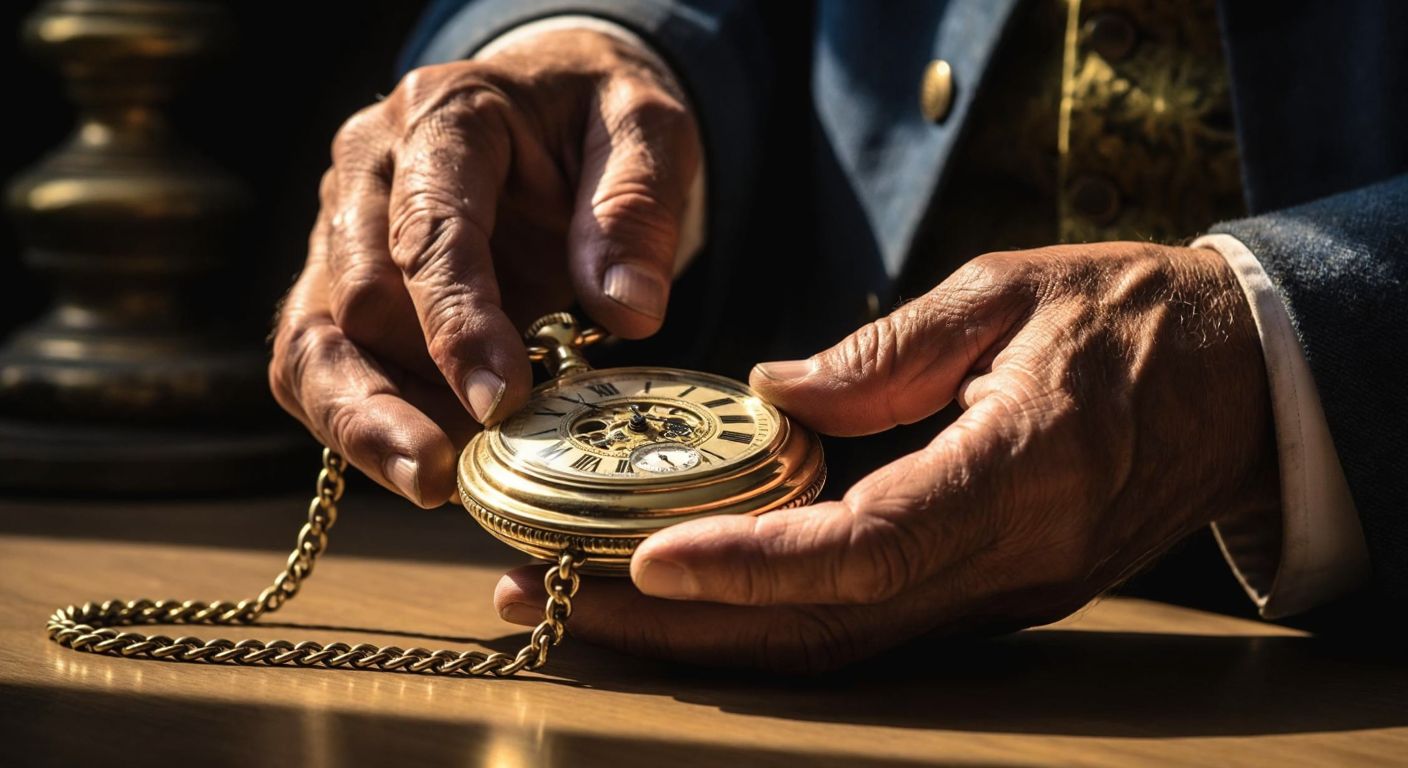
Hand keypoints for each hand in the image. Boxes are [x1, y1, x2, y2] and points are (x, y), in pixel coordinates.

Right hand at [269, 30, 700, 505]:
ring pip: (312, 343)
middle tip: (460, 466)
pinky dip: (361, 427)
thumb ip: (638, 207)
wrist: (552, 108)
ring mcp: (342, 233)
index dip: (457, 321)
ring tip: (429, 485)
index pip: (430, 228)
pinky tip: (425, 469)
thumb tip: (628, 309)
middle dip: (402, 390)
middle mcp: (369, 171)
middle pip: (353, 296)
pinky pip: (319, 368)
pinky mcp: (339, 289)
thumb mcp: (646, 128)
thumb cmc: (595, 118)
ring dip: (362, 424)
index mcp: (444, 117)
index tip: (500, 399)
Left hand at [494, 243, 1279, 671]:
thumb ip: (883, 352)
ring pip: (838, 647)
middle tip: (551, 601)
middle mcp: (1013, 563)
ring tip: (584, 604)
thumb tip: (769, 396)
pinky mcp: (990, 599)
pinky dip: (766, 623)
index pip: (870, 545)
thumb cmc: (1125, 317)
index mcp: (1025, 469)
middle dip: (682, 627)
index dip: (752, 565)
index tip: (644, 560)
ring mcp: (1005, 598)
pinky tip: (686, 600)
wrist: (1235, 383)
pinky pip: (865, 628)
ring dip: (707, 637)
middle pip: (828, 626)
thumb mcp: (1004, 292)